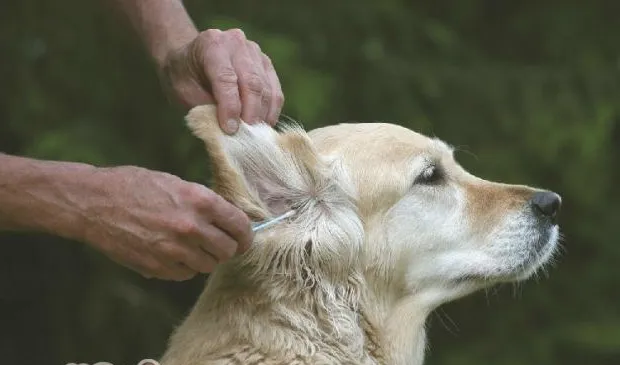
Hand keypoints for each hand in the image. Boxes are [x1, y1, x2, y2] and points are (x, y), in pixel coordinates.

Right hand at [81, 166, 252, 280]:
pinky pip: (185, 275)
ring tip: (192, 247)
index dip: (246, 234)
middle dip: (227, 248)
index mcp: (200, 201)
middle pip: (228, 250)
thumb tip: (227, 220)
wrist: (93, 203)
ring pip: (208, 266)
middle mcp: (191, 227)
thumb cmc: (134, 186)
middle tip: (219, 244)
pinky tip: (173, 254)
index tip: (243, 238)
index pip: (241, 226)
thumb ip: (204, 203)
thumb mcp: (176, 183)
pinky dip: (184, 268)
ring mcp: (174, 250)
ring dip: (205, 259)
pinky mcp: (157, 267)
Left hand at [160, 28, 283, 133]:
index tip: (230, 130)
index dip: (230, 107)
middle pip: (251, 82)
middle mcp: (236, 43)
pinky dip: (271, 111)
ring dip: (263, 115)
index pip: (226, 78)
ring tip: (255, 135)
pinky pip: (275, 91)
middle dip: (250, 113)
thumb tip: (231, 130)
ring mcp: (255, 52)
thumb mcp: (184, 92)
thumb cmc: (184, 77)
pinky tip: (264, 125)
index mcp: (212, 45)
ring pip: (266, 88)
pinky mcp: (266, 64)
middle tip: (247, 136)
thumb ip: (206, 108)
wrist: (190, 58)